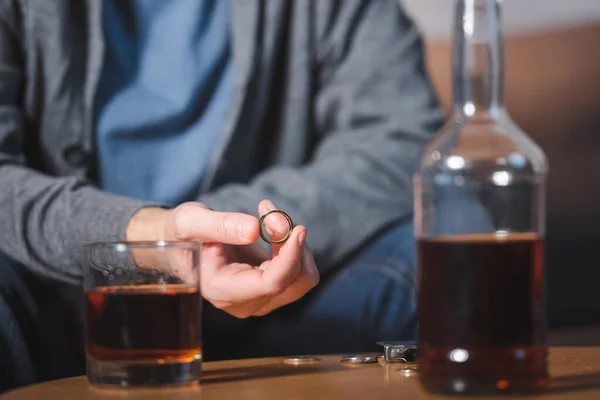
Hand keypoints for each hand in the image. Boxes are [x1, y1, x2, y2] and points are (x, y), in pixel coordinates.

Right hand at [126, 200, 318, 317]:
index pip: (270, 284)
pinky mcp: (271, 288)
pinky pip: (298, 269)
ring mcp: (260, 299)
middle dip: (290, 241)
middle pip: (293, 281)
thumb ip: (219, 226)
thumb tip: (253, 229)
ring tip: (269, 215)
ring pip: (302, 276)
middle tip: (267, 209)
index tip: (298, 228)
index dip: (289, 257)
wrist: (181, 242)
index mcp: (222, 291)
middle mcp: (245, 303)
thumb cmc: (181, 233)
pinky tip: (271, 225)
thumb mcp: (190, 221)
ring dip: (294, 241)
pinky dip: (292, 243)